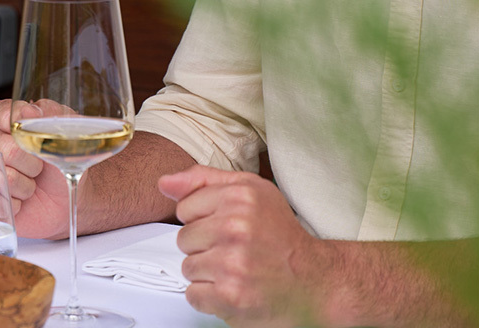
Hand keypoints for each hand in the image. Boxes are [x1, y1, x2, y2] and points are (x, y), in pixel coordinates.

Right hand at [0, 98, 73, 238]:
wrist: (58, 200)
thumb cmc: (55, 164)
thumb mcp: (61, 132)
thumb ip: (50, 113)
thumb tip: (31, 110)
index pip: (8, 116)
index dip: (30, 134)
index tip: (40, 142)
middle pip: (10, 150)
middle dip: (33, 165)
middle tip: (37, 168)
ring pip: (5, 179)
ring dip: (25, 187)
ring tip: (26, 184)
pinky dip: (13, 205)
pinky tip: (15, 200)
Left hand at [159, 165, 328, 327]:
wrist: (315, 282)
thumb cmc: (281, 235)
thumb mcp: (250, 190)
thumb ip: (203, 180)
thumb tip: (163, 184)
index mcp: (239, 196)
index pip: (184, 207)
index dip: (203, 220)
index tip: (226, 227)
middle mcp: (235, 227)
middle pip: (183, 238)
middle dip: (204, 246)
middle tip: (235, 251)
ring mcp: (232, 263)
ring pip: (187, 267)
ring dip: (207, 273)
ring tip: (236, 270)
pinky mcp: (230, 296)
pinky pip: (193, 295)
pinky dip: (210, 297)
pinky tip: (233, 289)